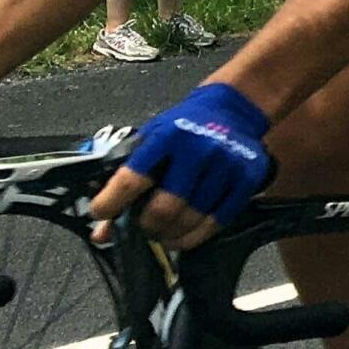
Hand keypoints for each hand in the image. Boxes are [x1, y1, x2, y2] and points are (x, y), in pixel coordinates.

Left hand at [91, 83, 276, 247]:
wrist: (232, 111)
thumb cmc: (183, 129)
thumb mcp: (149, 142)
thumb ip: (124, 183)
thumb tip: (101, 232)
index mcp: (167, 136)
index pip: (132, 179)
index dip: (111, 203)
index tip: (100, 214)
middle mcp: (200, 148)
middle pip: (165, 208)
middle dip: (146, 226)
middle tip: (142, 227)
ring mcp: (227, 165)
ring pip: (190, 219)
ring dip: (169, 235)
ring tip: (161, 233)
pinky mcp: (247, 179)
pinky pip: (216, 221)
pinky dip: (194, 237)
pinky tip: (181, 236)